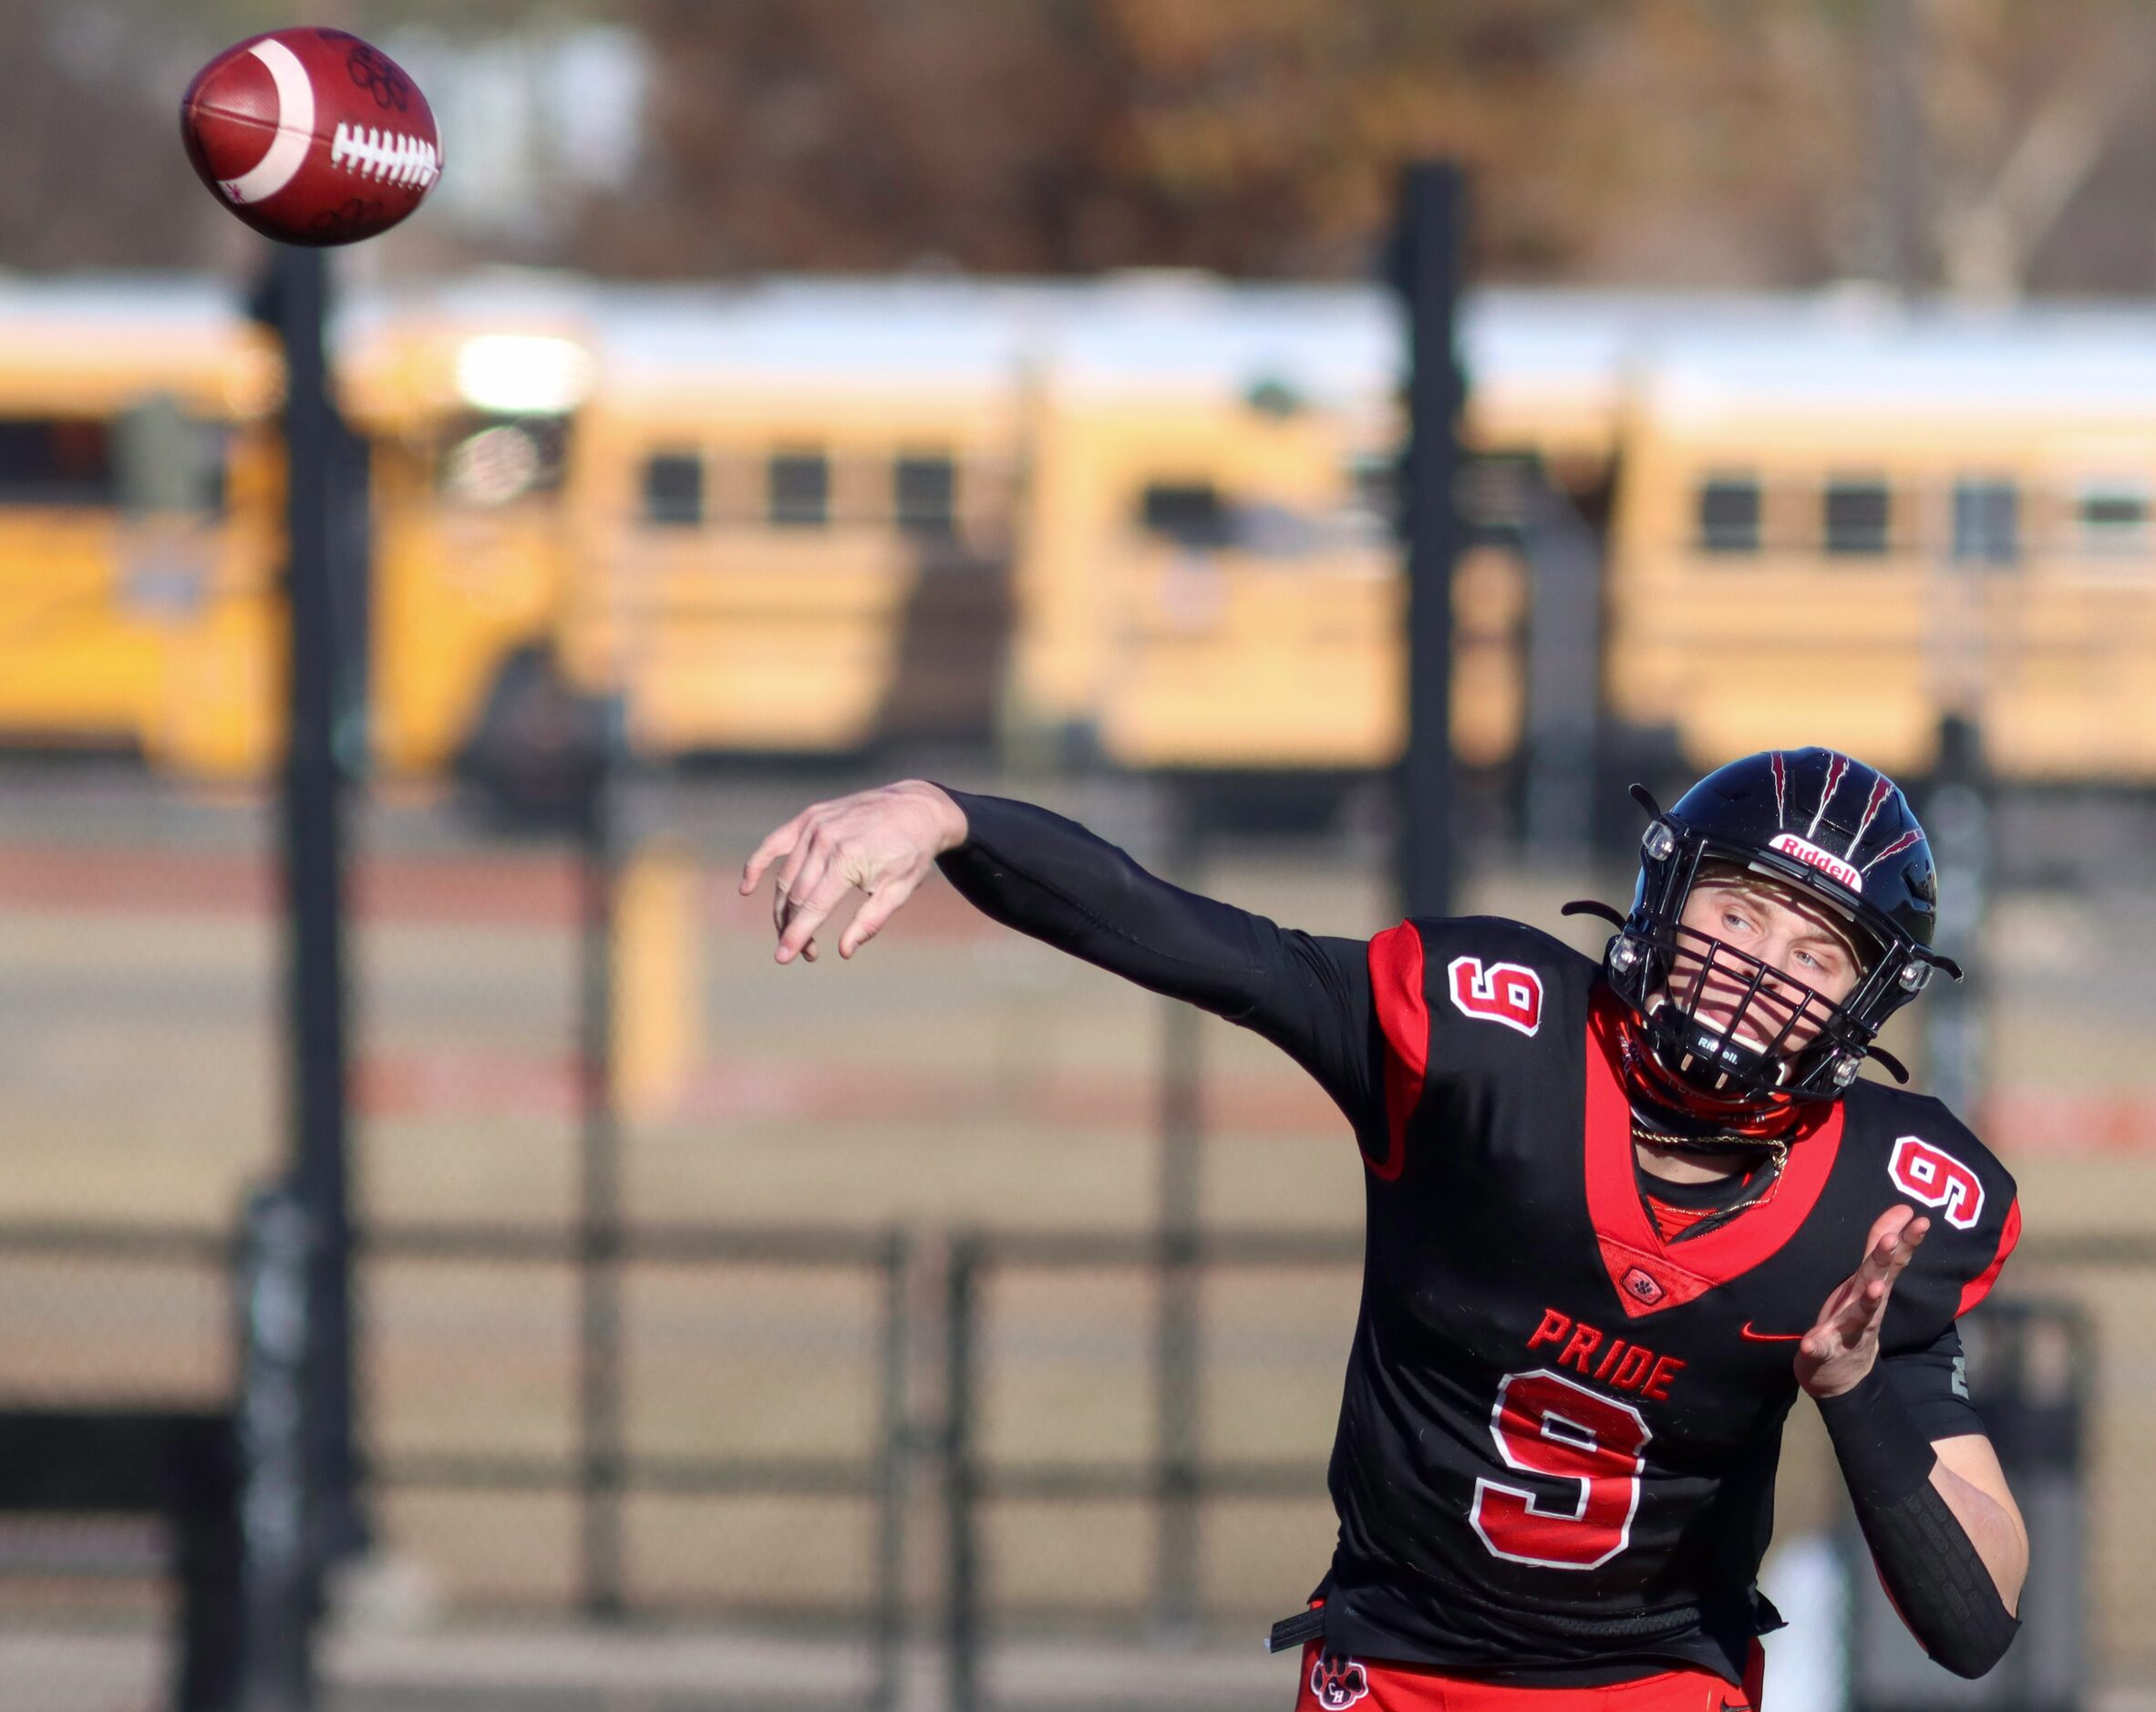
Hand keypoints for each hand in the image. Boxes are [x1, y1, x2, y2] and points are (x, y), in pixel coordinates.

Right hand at [739, 780, 967, 963]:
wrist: (917, 807)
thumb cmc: (910, 853)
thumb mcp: (899, 890)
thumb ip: (870, 921)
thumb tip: (843, 950)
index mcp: (847, 858)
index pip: (813, 905)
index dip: (797, 934)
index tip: (783, 958)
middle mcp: (825, 840)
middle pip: (795, 894)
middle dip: (794, 927)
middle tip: (807, 953)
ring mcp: (814, 826)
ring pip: (785, 877)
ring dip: (783, 909)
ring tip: (794, 932)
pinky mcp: (809, 818)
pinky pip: (775, 843)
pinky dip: (758, 864)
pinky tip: (746, 888)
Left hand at [1795, 1203, 1929, 1397]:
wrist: (1842, 1372)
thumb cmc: (1855, 1315)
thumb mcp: (1867, 1278)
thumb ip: (1880, 1245)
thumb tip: (1904, 1210)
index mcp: (1872, 1288)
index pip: (1892, 1262)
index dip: (1906, 1241)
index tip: (1921, 1220)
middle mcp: (1866, 1309)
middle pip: (1876, 1282)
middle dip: (1884, 1263)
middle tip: (1891, 1241)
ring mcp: (1848, 1332)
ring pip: (1860, 1316)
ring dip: (1868, 1303)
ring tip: (1874, 1288)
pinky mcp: (1827, 1351)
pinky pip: (1821, 1348)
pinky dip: (1816, 1345)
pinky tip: (1810, 1343)